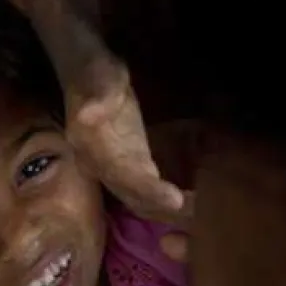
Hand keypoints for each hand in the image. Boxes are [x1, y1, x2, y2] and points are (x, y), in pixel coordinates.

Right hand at [66, 62, 186, 221]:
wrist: (88, 74)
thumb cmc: (96, 72)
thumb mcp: (100, 77)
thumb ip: (98, 96)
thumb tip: (87, 114)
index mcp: (91, 146)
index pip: (122, 175)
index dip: (148, 190)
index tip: (176, 200)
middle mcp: (100, 165)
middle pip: (132, 196)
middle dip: (162, 208)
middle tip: (198, 214)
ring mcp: (114, 168)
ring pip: (138, 199)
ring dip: (164, 210)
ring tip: (198, 213)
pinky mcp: (128, 164)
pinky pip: (144, 191)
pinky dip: (163, 201)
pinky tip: (188, 204)